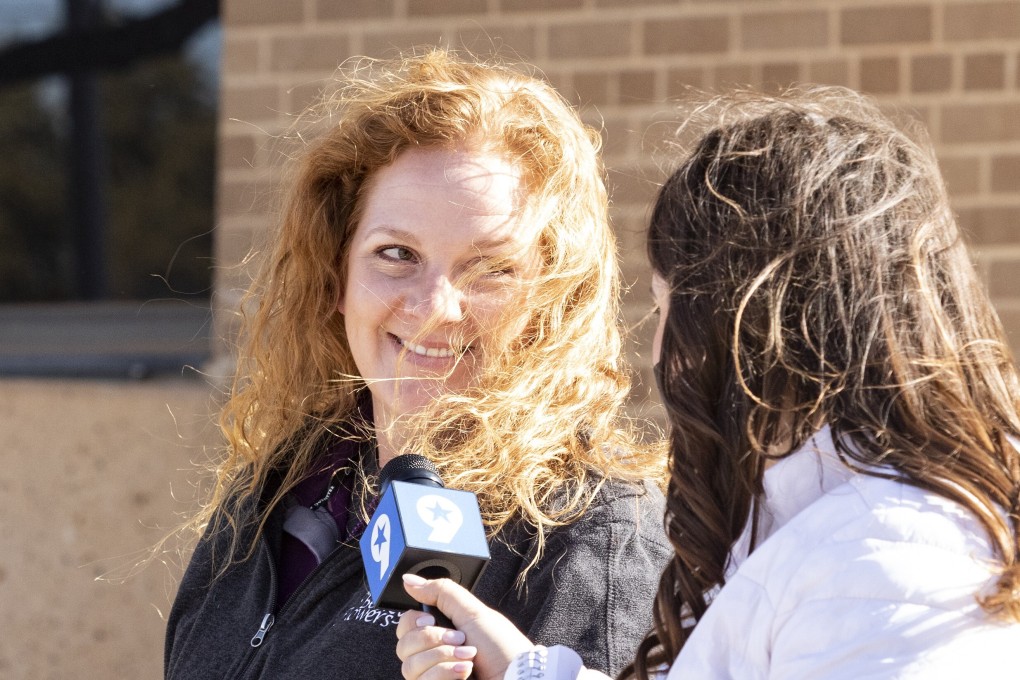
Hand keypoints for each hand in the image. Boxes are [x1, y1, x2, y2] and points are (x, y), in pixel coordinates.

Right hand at [396, 574, 533, 679]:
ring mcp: (434, 676)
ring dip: (442, 658)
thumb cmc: (503, 648)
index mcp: (441, 632)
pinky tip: (465, 673)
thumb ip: (440, 592)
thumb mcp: (473, 612)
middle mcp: (434, 655)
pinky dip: (444, 674)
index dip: (414, 622)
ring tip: (468, 658)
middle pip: (403, 646)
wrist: (517, 677)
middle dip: (433, 640)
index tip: (432, 619)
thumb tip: (409, 579)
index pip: (406, 626)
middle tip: (460, 639)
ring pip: (410, 667)